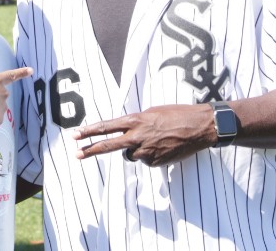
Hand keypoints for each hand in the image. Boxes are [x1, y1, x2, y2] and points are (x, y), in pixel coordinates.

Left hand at [72, 103, 214, 166]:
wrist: (199, 127)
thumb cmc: (177, 115)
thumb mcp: (152, 112)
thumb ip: (136, 122)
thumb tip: (127, 131)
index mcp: (135, 120)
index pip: (106, 127)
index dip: (89, 131)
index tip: (76, 135)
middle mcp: (137, 136)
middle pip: (108, 145)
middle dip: (90, 149)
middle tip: (76, 154)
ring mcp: (145, 151)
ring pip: (130, 155)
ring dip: (136, 150)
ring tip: (154, 140)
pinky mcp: (154, 162)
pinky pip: (145, 161)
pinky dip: (151, 156)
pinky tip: (164, 147)